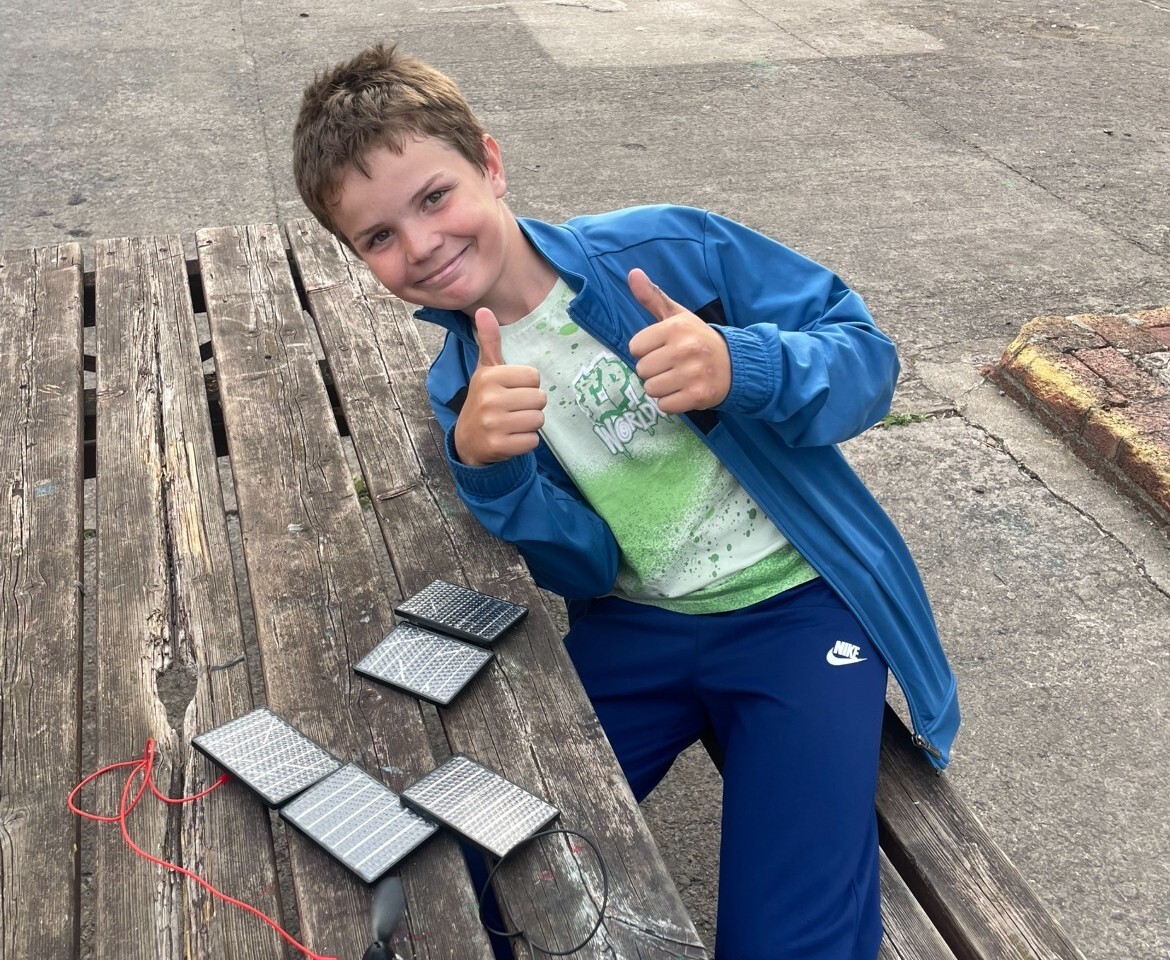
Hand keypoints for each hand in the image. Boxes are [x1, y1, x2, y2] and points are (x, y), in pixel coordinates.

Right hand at [452, 308, 545, 465]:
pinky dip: (526, 441)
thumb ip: (489, 341)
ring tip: (512, 423)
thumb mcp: (485, 370)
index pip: (534, 376)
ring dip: (530, 424)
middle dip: (531, 405)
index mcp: (489, 376)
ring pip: (538, 420)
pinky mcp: (499, 446)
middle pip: (540, 399)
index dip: (528, 385)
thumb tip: (484, 310)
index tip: (511, 391)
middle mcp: (489, 399)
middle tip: (513, 409)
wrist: (467, 440)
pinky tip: (511, 438)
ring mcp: (493, 424)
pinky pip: (532, 441)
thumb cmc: (483, 399)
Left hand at [627, 268, 730, 413]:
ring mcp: (693, 373)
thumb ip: (652, 297)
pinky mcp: (698, 395)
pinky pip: (665, 406)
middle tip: (672, 366)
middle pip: (642, 370)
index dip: (646, 350)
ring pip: (651, 389)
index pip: (635, 347)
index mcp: (676, 327)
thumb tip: (632, 273)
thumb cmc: (697, 339)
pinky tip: (683, 392)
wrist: (735, 364)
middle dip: (653, 371)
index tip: (663, 349)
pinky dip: (671, 402)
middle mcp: (685, 348)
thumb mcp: (677, 316)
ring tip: (677, 379)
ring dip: (661, 388)